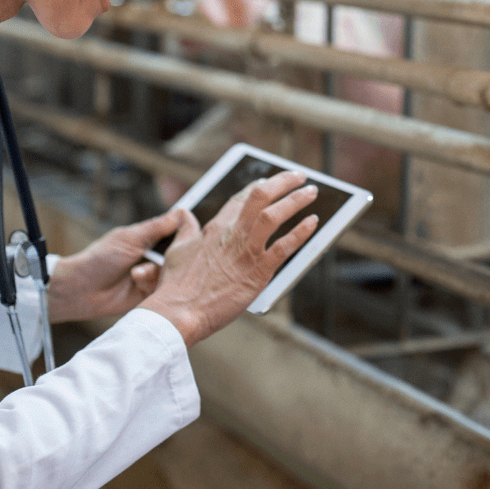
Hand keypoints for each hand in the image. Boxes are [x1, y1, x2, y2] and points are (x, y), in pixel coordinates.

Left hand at [46, 209, 191, 323]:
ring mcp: (152, 274)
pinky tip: (137, 284)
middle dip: (171, 256)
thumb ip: (156, 227)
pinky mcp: (150, 292)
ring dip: (155, 272)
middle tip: (158, 258)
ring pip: (173, 271)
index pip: (177, 231)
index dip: (185, 234)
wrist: (81, 291)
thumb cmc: (100, 259)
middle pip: (180, 252)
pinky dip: (152, 285)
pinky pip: (164, 288)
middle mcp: (153, 255)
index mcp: (149, 237)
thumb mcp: (130, 239)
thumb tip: (183, 212)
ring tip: (136, 275)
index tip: (189, 237)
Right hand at [141, 171, 319, 347]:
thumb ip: (185, 229)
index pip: (241, 198)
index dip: (258, 186)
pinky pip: (284, 247)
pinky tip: (313, 223)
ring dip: (295, 201)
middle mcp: (232, 234)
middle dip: (283, 182)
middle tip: (299, 176)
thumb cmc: (176, 286)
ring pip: (274, 215)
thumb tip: (185, 214)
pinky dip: (301, 233)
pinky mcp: (258, 272)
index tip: (270, 179)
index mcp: (215, 228)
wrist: (178, 312)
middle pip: (260, 196)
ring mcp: (246, 252)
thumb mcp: (177, 249)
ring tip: (311, 192)